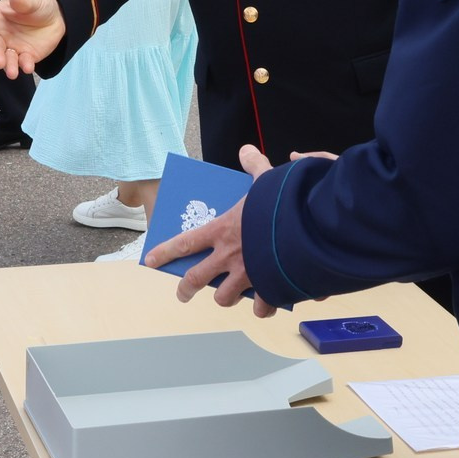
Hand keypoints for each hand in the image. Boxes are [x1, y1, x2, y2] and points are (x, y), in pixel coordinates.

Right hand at [0, 0, 66, 76]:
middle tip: (0, 63)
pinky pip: (23, 63)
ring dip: (8, 66)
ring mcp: (12, 48)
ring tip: (12, 73)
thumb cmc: (37, 4)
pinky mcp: (26, 56)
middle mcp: (0, 36)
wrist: (56, 16)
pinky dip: (25, 66)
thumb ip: (23, 1)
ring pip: (5, 60)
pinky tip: (28, 67)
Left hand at [143, 145, 292, 316]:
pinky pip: (262, 306)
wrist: (308, 230)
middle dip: (185, 289)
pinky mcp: (268, 289)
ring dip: (224, 298)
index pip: (184, 243)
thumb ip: (254, 166)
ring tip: (227, 297)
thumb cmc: (282, 205)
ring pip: (224, 297)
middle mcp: (228, 256)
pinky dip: (263, 307)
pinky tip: (266, 304)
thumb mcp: (266, 180)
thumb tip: (247, 150)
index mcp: (222, 230)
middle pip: (196, 279)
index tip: (150, 261)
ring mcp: (247, 276)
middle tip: (183, 293)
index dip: (164, 252)